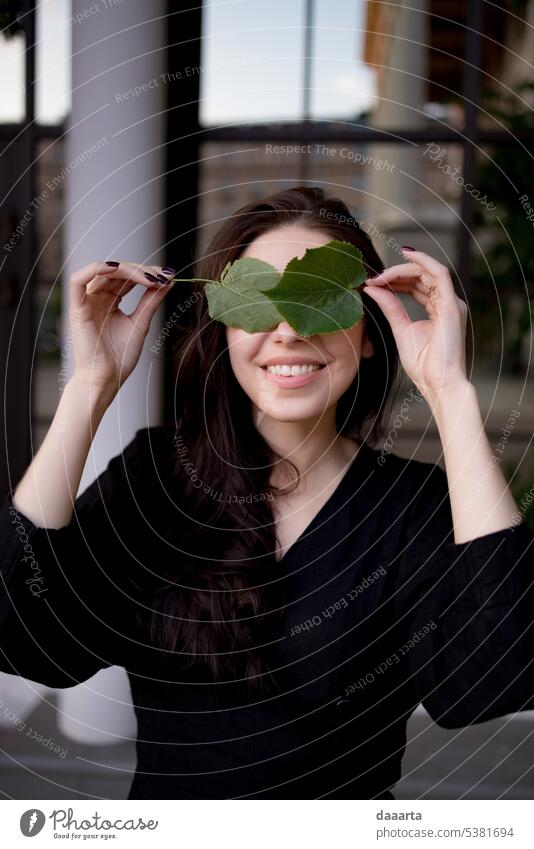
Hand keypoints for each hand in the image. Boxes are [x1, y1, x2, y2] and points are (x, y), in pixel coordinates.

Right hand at [68, 260, 173, 394]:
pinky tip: (116, 268)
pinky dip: (96, 269)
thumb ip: (151, 301)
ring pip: (103, 271)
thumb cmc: (120, 358)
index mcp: (110, 302)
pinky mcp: (76, 308)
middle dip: (141, 270)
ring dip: (127, 270)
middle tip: (161, 277)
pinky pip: (78, 280)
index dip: (146, 272)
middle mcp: (97, 299)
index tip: (168, 276)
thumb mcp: (140, 323)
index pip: (127, 277)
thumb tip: (167, 280)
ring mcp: (86, 302)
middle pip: (117, 271)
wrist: (106, 379)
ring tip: (149, 278)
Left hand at [361, 248, 469, 398]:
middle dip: (397, 273)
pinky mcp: (451, 305)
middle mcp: (448, 303)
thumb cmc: (423, 364)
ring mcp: (451, 303)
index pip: (418, 285)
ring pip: (428, 271)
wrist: (438, 383)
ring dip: (403, 269)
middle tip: (374, 278)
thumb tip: (372, 289)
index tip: (374, 283)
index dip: (396, 280)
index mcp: (439, 309)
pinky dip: (423, 261)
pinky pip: (439, 273)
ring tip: (382, 275)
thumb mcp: (401, 330)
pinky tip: (407, 255)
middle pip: (422, 276)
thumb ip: (390, 308)